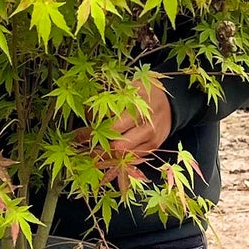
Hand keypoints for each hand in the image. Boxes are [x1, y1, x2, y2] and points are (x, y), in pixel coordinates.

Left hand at [80, 77, 173, 191]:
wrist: (173, 104)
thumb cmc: (146, 93)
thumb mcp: (130, 88)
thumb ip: (110, 98)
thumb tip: (86, 111)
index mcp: (140, 110)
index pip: (112, 127)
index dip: (93, 133)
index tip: (76, 135)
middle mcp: (147, 128)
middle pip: (117, 147)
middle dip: (96, 149)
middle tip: (79, 148)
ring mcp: (151, 141)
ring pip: (124, 156)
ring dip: (104, 158)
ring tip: (87, 155)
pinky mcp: (153, 149)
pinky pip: (133, 160)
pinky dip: (117, 160)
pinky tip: (103, 159)